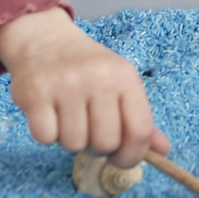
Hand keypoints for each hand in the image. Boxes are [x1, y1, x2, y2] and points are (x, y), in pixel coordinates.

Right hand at [0, 8, 169, 170]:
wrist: (44, 39)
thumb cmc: (86, 68)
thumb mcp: (119, 83)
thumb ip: (139, 118)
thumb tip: (163, 151)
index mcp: (125, 77)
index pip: (140, 131)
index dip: (132, 155)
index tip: (120, 158)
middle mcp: (99, 78)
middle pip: (106, 143)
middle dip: (96, 147)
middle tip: (88, 130)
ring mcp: (66, 85)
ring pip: (74, 144)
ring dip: (70, 140)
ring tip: (67, 118)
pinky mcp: (35, 93)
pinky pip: (45, 137)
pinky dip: (46, 134)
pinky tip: (48, 115)